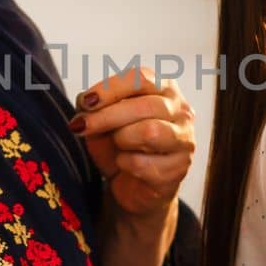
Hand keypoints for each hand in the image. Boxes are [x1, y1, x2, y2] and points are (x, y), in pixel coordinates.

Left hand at [71, 67, 194, 219]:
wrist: (133, 186)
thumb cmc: (120, 146)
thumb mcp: (102, 122)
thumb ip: (94, 108)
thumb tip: (84, 101)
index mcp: (163, 88)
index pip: (141, 78)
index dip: (111, 89)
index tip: (85, 102)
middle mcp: (180, 110)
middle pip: (144, 106)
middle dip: (107, 116)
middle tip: (81, 126)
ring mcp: (185, 139)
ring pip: (149, 132)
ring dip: (121, 139)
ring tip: (116, 145)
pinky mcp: (180, 168)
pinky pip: (143, 164)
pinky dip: (124, 164)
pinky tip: (125, 164)